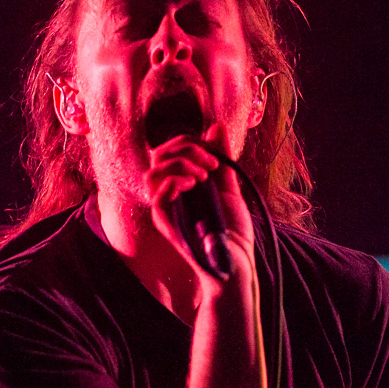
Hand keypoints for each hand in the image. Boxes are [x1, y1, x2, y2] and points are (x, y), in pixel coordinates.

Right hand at [143, 123, 254, 278]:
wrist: (236, 261)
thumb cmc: (232, 230)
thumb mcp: (229, 187)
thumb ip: (221, 158)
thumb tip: (216, 127)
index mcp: (180, 183)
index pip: (171, 149)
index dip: (190, 142)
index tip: (215, 155)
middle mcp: (168, 194)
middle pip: (158, 155)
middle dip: (186, 149)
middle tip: (212, 164)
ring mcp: (165, 209)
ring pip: (151, 173)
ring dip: (179, 165)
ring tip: (203, 176)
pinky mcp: (165, 224)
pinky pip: (156, 196)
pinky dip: (173, 182)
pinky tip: (193, 186)